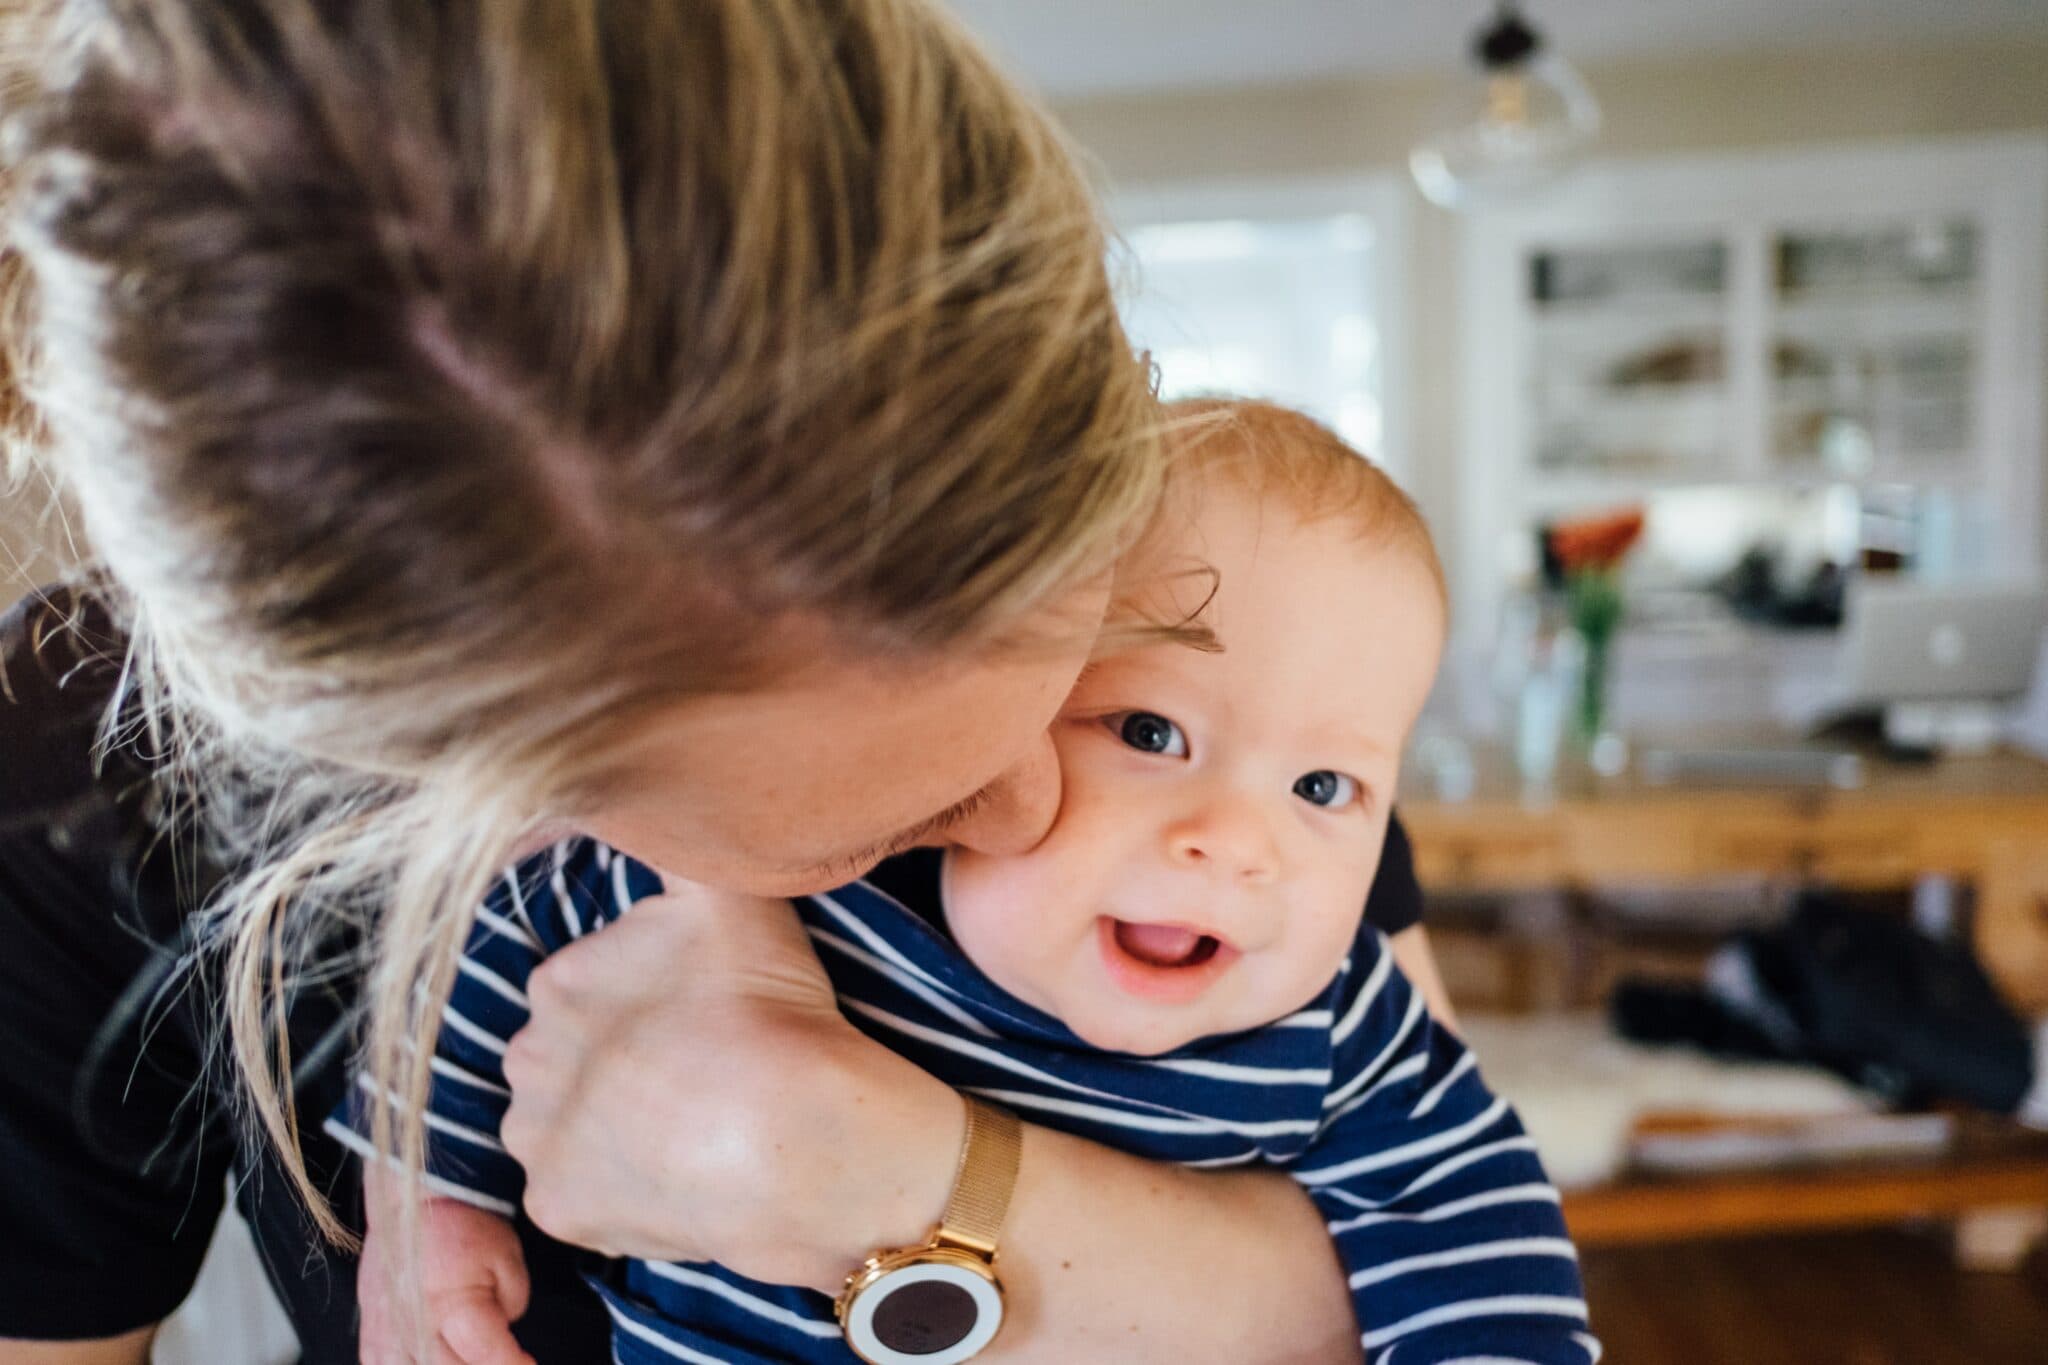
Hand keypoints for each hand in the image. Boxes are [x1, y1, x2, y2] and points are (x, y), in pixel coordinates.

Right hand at [359, 1176, 532, 1364]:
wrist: (416, 1199)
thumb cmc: (463, 1224)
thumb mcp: (507, 1257)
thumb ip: (513, 1304)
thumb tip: (505, 1339)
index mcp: (453, 1305)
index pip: (487, 1357)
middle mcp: (416, 1326)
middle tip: (499, 1359)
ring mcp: (387, 1333)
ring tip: (463, 1358)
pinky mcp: (370, 1331)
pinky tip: (424, 1360)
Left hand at [498, 880, 962, 1290]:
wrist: (795, 1137)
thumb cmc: (767, 1011)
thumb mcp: (728, 893)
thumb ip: (676, 848)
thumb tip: (642, 805)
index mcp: (557, 979)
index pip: (585, 984)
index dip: (643, 1000)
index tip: (695, 1014)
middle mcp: (526, 1058)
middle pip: (566, 1055)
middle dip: (614, 1061)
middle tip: (694, 1067)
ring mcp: (538, 1139)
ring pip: (565, 1125)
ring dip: (609, 1124)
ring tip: (687, 1123)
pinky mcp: (558, 1210)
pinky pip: (579, 1196)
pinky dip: (618, 1189)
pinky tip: (674, 1173)